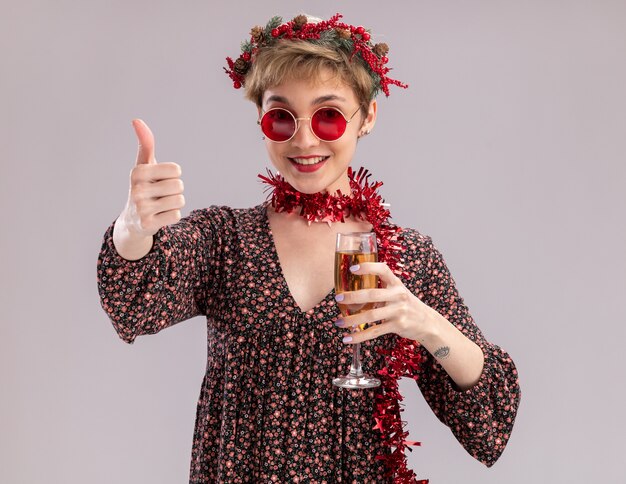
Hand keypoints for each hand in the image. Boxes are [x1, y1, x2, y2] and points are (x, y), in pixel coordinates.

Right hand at [120, 119, 184, 236]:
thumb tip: (136, 120)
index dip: (173, 176)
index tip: (160, 180)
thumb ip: (145, 144)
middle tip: (160, 195)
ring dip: (174, 204)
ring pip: (179, 201)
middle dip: (175, 190)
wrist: (133, 221)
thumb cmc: (143, 187)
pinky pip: (176, 215)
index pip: (176, 170)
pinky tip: (159, 216)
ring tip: (160, 205)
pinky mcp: (148, 224)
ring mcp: (141, 208)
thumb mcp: (144, 166)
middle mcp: (137, 190)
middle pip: (179, 186)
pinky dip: (172, 216)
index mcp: (138, 172)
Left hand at [334, 262, 436, 343]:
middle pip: (372, 294)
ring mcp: (398, 311)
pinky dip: (360, 336)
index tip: (352, 268)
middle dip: (353, 297)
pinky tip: (348, 338)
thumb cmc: (405, 304)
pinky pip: (375, 331)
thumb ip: (380, 288)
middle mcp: (398, 295)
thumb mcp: (397, 291)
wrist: (427, 322)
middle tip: (338, 298)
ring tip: (338, 322)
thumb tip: (352, 288)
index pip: (383, 270)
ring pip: (371, 315)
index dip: (368, 267)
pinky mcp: (398, 325)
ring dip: (352, 320)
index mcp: (396, 283)